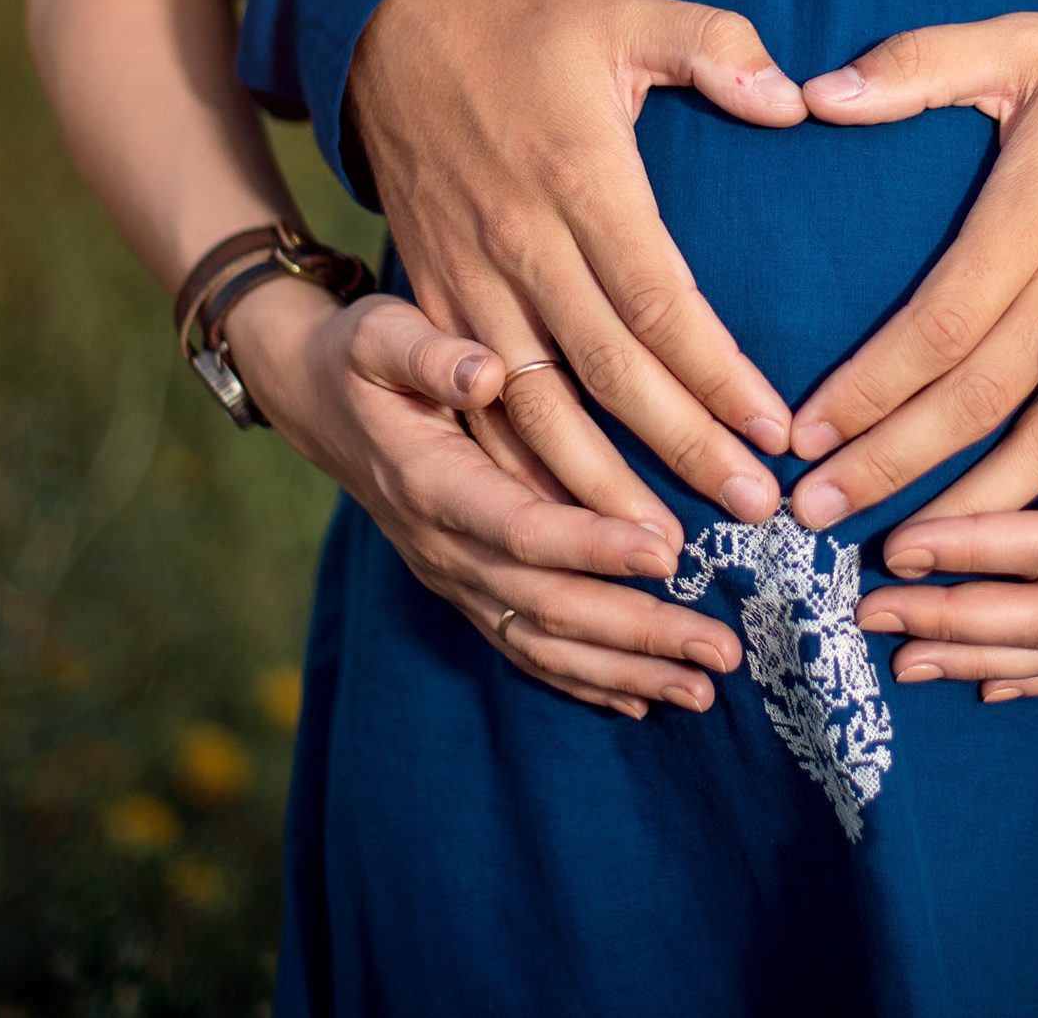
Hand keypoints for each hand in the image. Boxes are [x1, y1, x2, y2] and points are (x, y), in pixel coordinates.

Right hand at [224, 279, 743, 718]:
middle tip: (720, 648)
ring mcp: (454, 578)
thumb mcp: (380, 337)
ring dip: (625, 671)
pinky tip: (643, 700)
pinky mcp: (466, 590)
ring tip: (704, 688)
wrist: (316, 401)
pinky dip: (585, 681)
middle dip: (637, 632)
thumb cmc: (362, 359)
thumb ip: (429, 355)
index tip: (668, 551)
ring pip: (542, 642)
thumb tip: (485, 371)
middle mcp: (443, 547)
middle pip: (547, 604)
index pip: (521, 526)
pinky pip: (525, 649)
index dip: (592, 545)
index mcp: (432, 484)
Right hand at [352, 0, 807, 529]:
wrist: (385, 34)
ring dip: (598, 487)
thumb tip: (797, 95)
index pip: (659, 300)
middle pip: (607, 372)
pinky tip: (565, 526)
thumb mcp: (622, 11)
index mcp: (578, 180)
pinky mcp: (432, 302)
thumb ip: (715, 46)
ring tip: (665, 552)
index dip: (719, 373)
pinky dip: (519, 472)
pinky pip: (476, 408)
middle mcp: (519, 245)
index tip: (776, 431)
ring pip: (532, 409)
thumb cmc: (523, 27)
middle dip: (681, 450)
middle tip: (753, 513)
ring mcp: (467, 282)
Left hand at [784, 0, 1037, 527]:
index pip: (937, 327)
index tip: (802, 434)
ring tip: (904, 558)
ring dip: (976, 511)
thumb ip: (920, 66)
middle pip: (979, 403)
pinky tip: (1026, 552)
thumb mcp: (1030, 40)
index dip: (867, 389)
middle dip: (893, 467)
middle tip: (817, 515)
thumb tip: (815, 93)